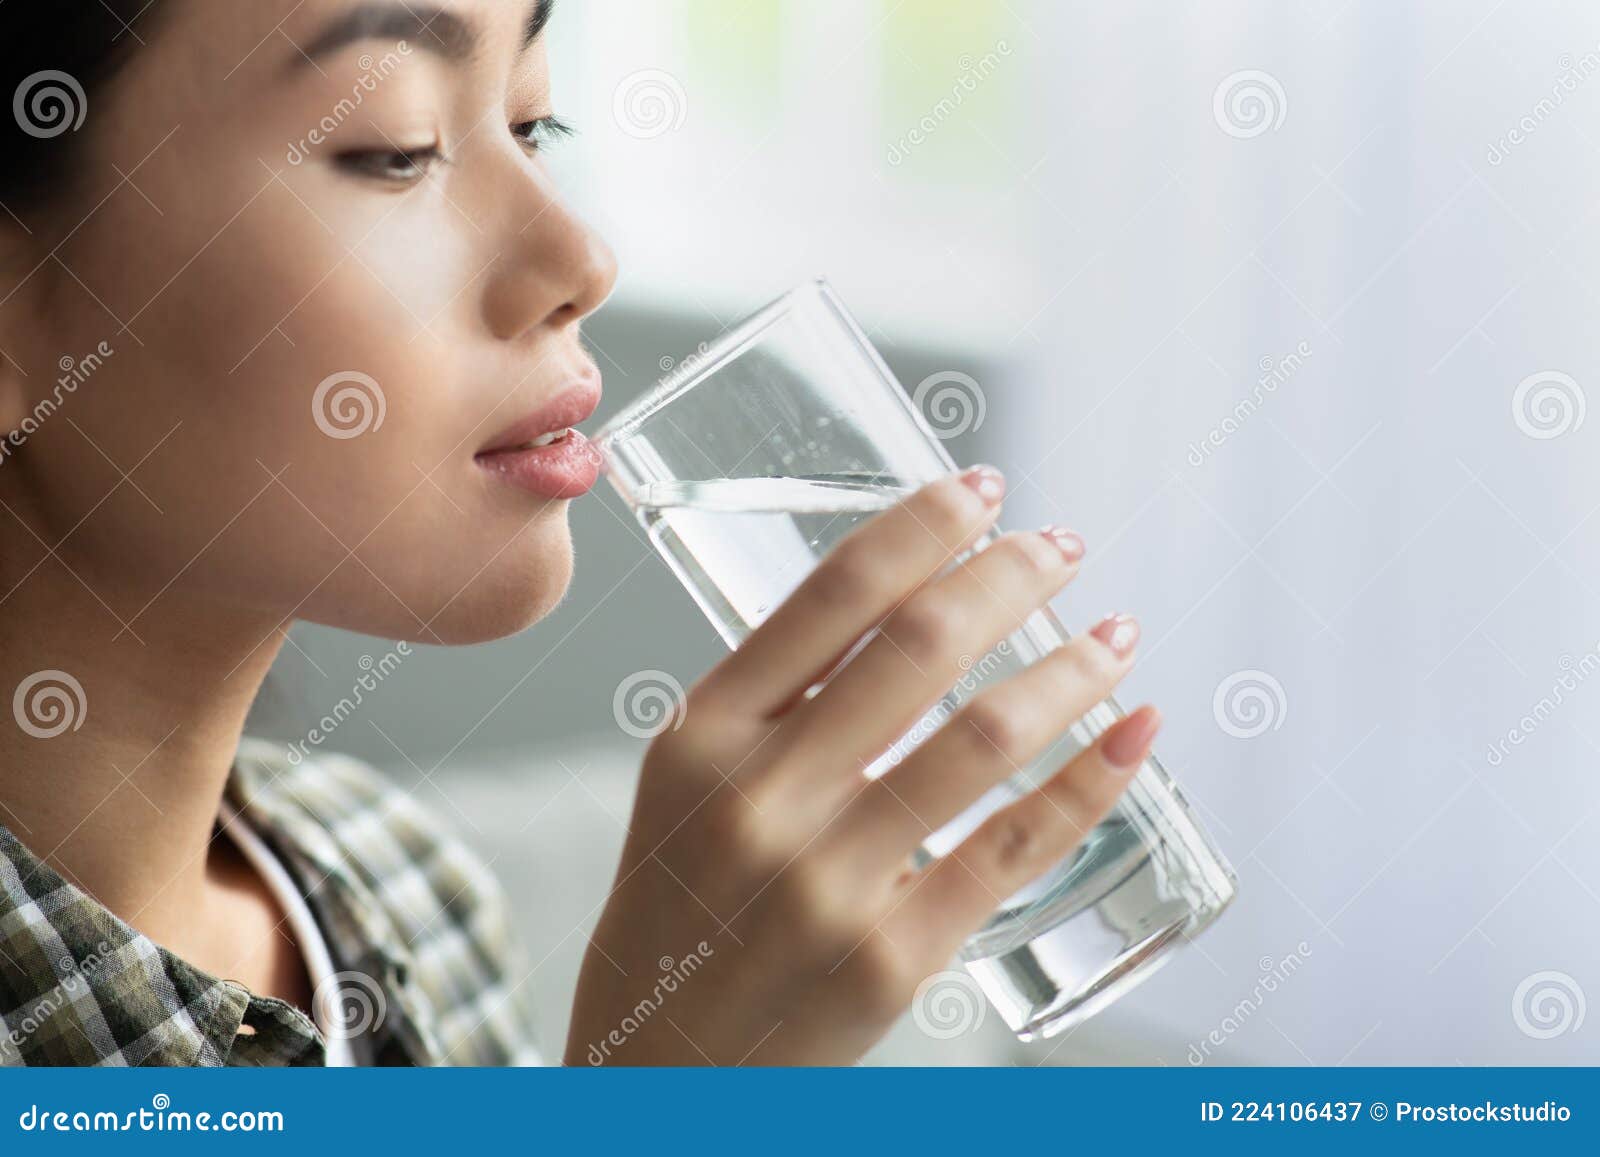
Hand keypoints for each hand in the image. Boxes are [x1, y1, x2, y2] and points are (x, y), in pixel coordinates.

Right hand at [566, 466, 1158, 1064]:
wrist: (662, 1073)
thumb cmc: (678, 917)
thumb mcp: (685, 790)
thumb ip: (771, 706)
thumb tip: (905, 611)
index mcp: (701, 737)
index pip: (830, 596)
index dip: (921, 526)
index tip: (980, 491)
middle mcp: (760, 799)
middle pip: (918, 647)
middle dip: (1011, 576)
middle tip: (1064, 548)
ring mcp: (827, 882)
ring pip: (981, 738)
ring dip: (1069, 670)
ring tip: (1116, 637)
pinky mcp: (890, 957)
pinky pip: (1011, 848)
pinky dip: (1087, 782)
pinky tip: (1131, 736)